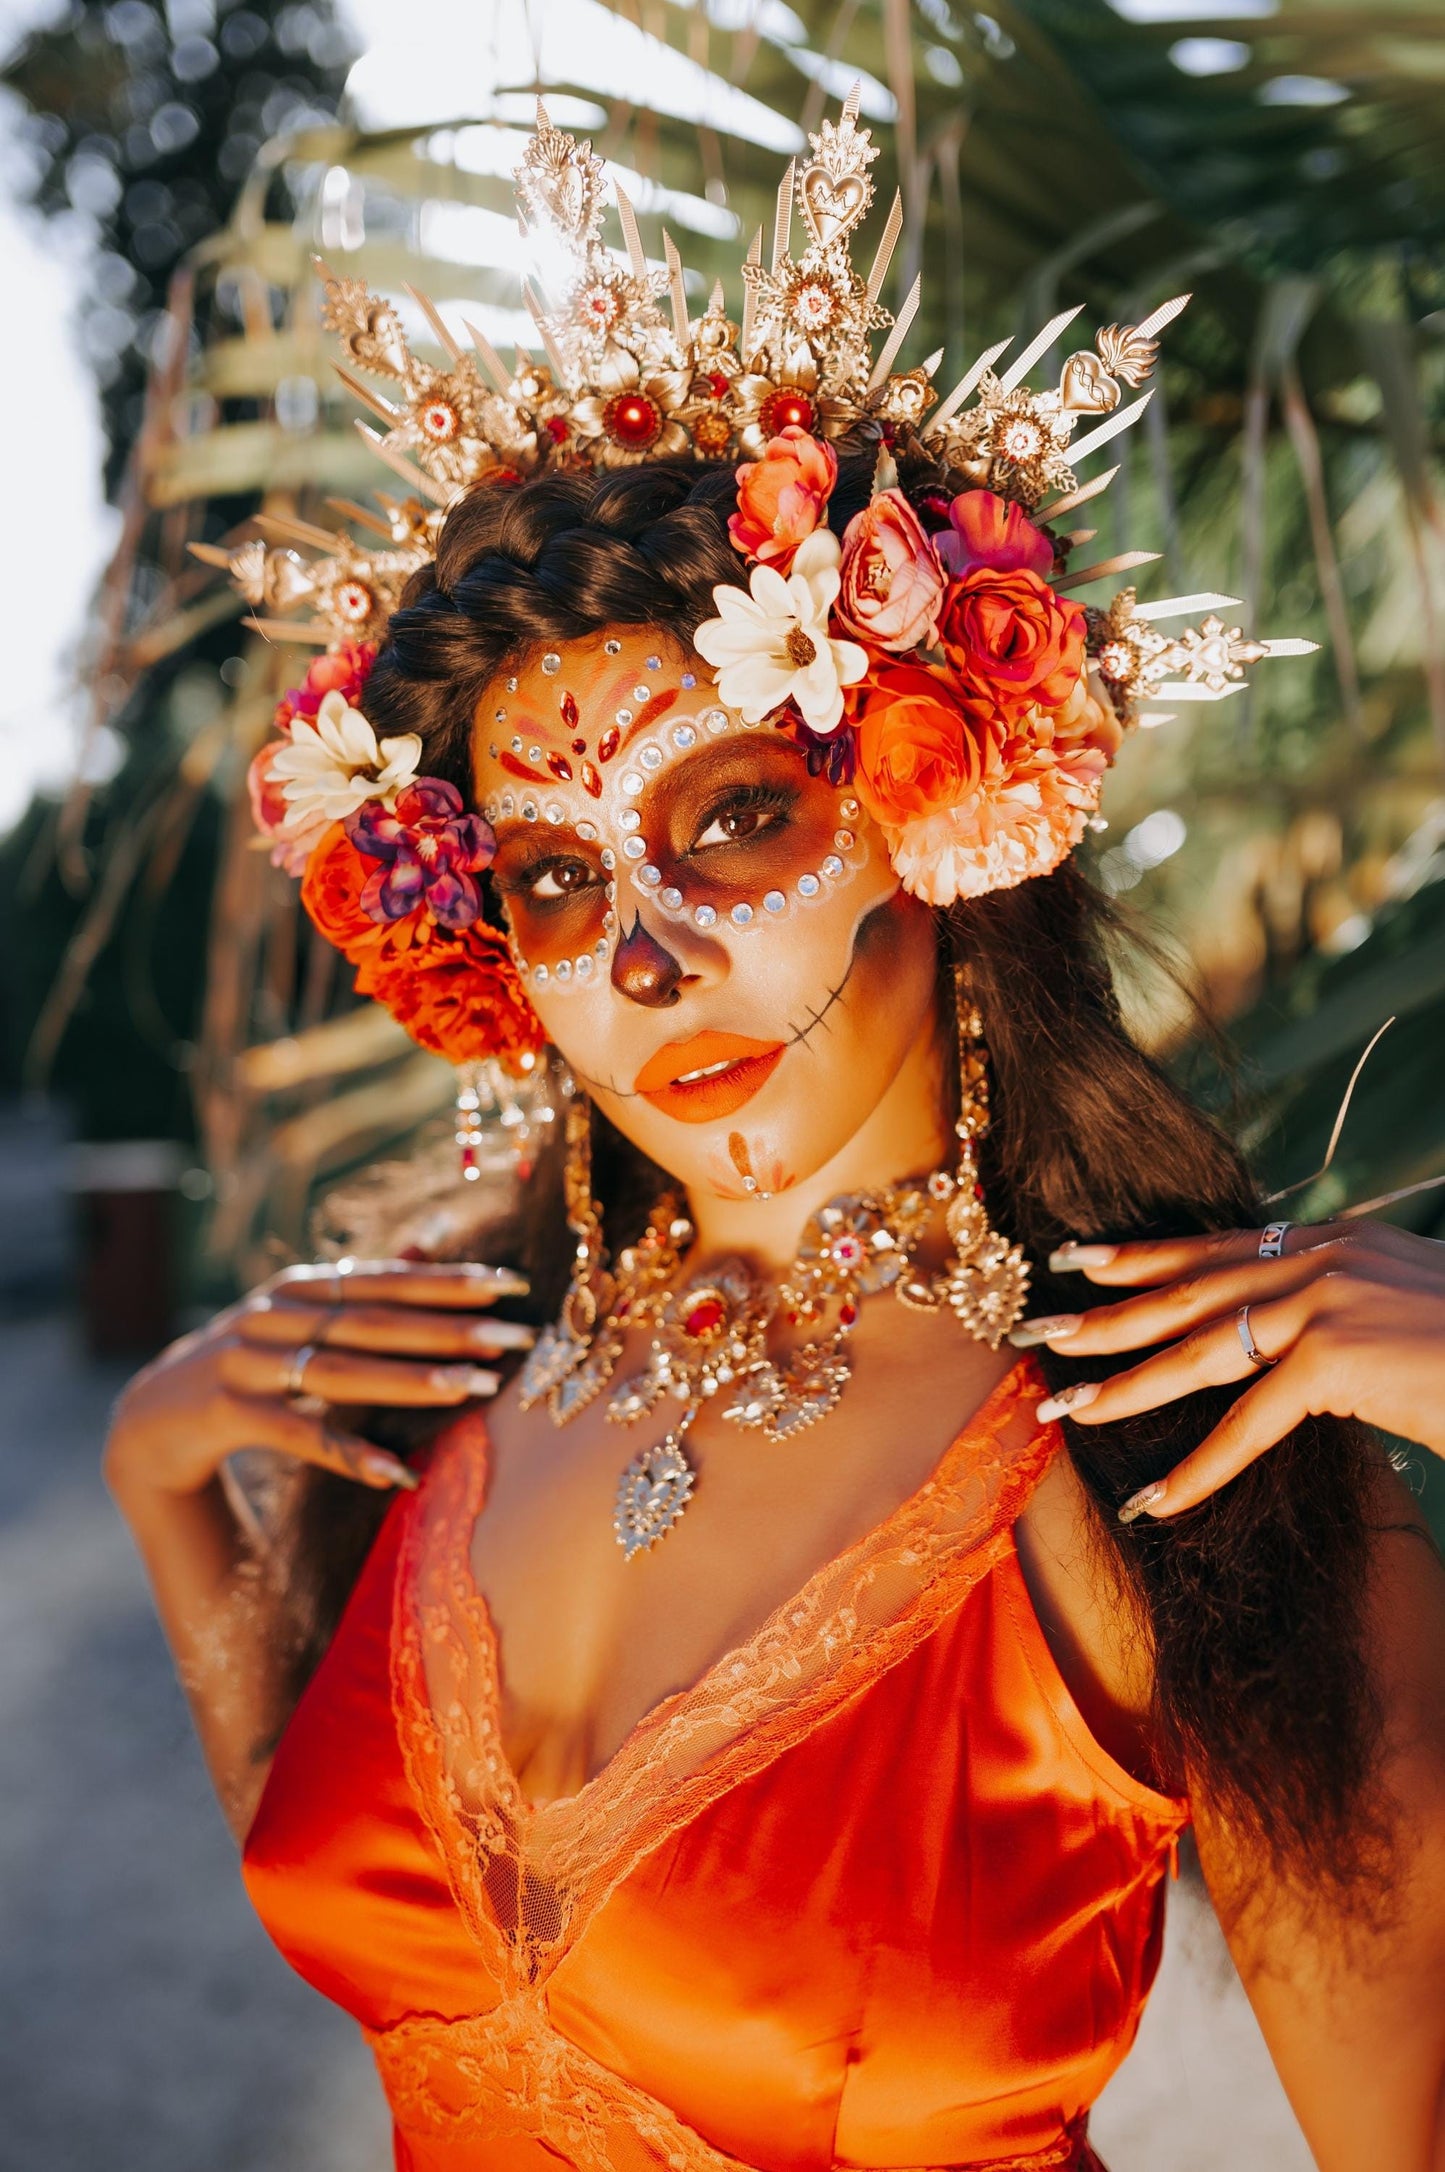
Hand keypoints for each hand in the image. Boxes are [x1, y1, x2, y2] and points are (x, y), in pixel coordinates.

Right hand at [104, 1258, 531, 1500]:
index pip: (386, 1281)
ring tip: (472, 1388)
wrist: (153, 1418)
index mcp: (300, 1288)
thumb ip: (359, 1288)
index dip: (448, 1282)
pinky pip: (297, 1434)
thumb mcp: (297, 1318)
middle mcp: (275, 1315)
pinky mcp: (226, 1412)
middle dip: (447, 1328)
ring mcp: (247, 1361)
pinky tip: (396, 1472)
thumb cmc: (246, 1367)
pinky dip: (347, 1452)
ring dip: (410, 1381)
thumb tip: (427, 1245)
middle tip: (512, 1337)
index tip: (512, 1286)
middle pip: (373, 1321)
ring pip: (340, 1371)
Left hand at [1007, 1219, 1444, 1521]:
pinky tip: (1158, 1501)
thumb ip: (1333, 1302)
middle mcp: (1316, 1259)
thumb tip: (1278, 1330)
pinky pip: (1248, 1424)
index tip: (1073, 1261)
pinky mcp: (1336, 1361)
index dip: (1137, 1256)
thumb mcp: (1394, 1300)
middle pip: (1184, 1292)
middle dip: (1101, 1317)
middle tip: (1034, 1335)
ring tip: (1063, 1409)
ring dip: (1123, 1385)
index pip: (1211, 1247)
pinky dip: (1201, 1468)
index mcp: (1326, 1240)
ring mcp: (1324, 1305)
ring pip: (1196, 1352)